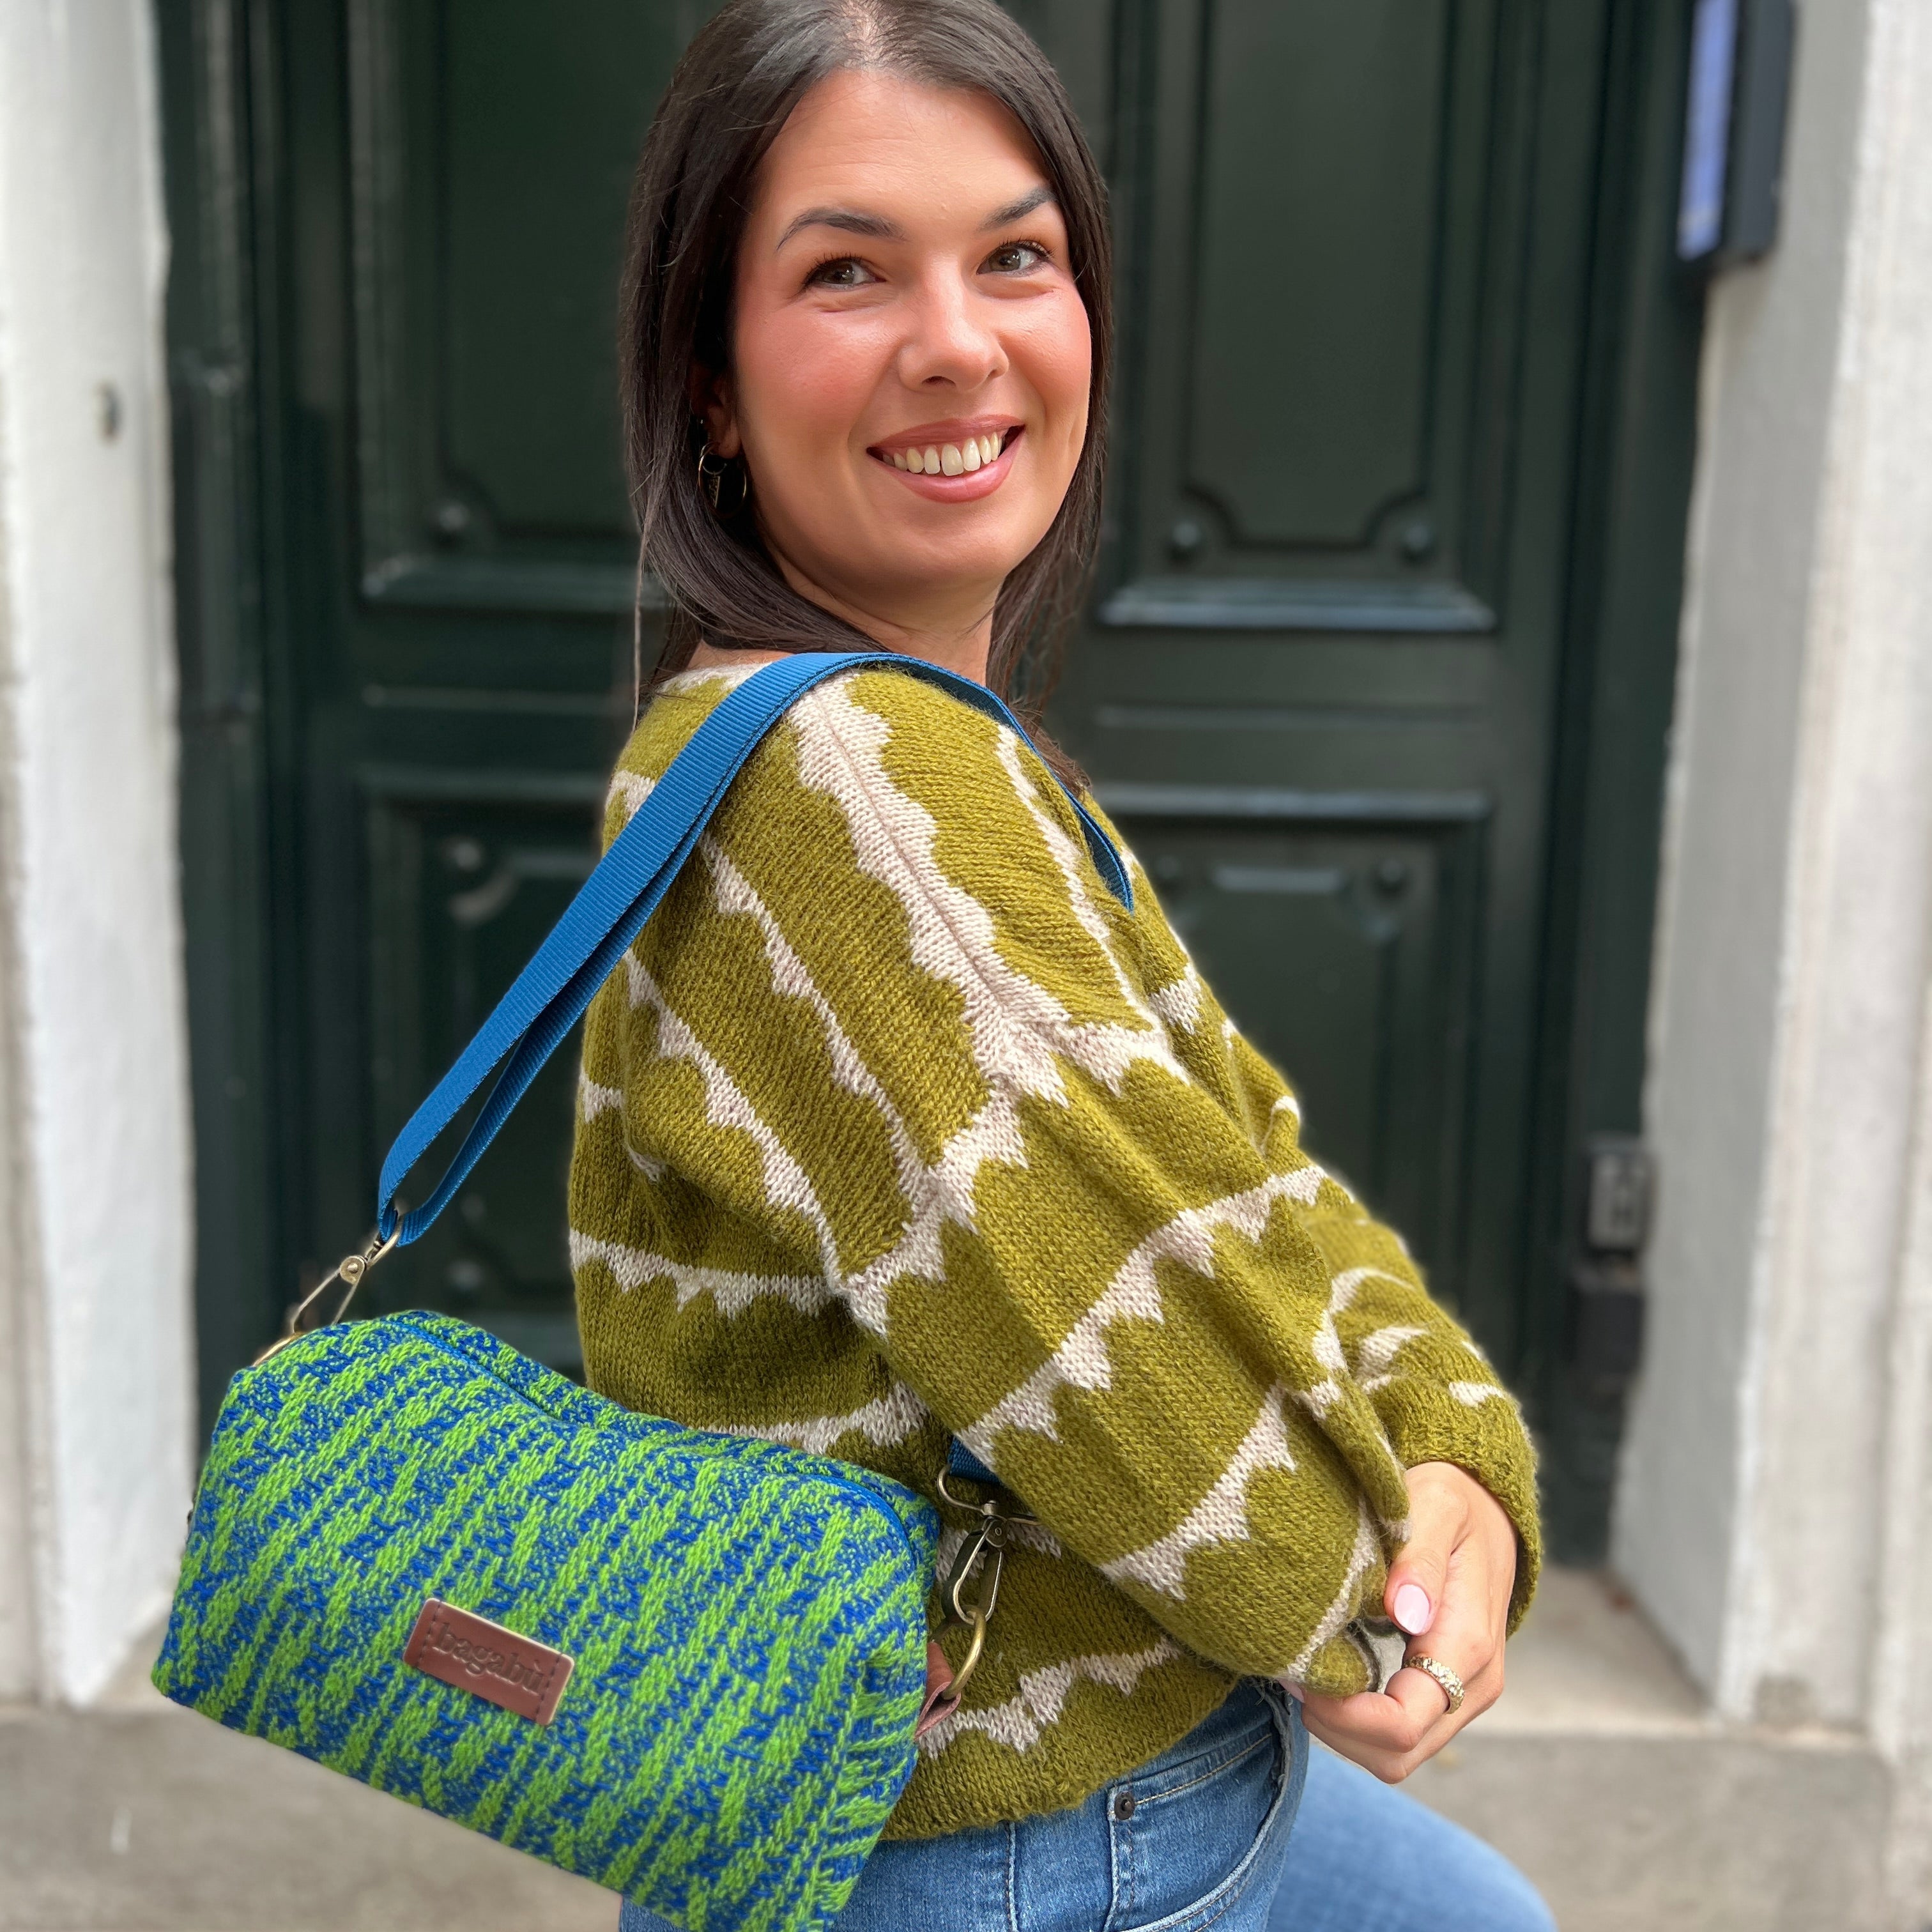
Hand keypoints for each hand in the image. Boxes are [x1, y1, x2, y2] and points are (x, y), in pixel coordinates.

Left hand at [1294, 1461, 1516, 1782]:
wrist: (1484, 1510)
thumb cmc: (1452, 1501)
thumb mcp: (1436, 1505)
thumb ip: (1420, 1556)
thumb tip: (1403, 1611)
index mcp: (1467, 1647)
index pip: (1402, 1724)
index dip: (1344, 1716)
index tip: (1300, 1673)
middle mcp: (1471, 1686)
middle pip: (1396, 1756)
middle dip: (1336, 1729)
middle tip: (1293, 1674)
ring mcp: (1459, 1695)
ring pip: (1394, 1756)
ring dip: (1342, 1729)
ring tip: (1304, 1671)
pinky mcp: (1442, 1691)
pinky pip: (1396, 1734)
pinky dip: (1355, 1720)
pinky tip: (1327, 1672)